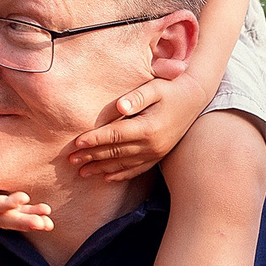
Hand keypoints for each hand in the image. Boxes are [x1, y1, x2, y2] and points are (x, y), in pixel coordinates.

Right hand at [0, 137, 52, 231]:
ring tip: (48, 223)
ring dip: (28, 221)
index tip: (24, 197)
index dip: (4, 203)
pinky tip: (46, 217)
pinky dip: (27, 216)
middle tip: (42, 223)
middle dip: (22, 221)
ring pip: (8, 221)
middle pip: (0, 219)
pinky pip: (11, 216)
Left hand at [66, 72, 209, 181]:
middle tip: (71, 161)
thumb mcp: (154, 87)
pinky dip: (121, 175)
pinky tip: (107, 178)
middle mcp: (151, 144)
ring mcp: (156, 153)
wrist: (195, 98)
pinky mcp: (159, 156)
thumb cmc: (171, 88)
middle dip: (91, 156)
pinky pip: (137, 170)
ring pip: (123, 164)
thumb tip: (119, 106)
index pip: (114, 135)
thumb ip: (136, 97)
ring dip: (101, 169)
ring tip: (82, 173)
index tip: (76, 142)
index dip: (94, 139)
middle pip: (115, 152)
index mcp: (148, 127)